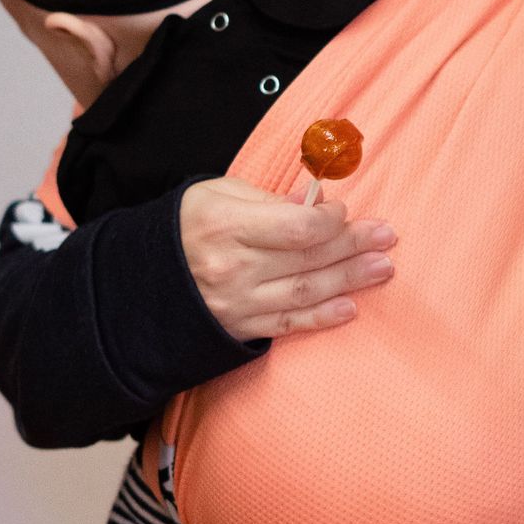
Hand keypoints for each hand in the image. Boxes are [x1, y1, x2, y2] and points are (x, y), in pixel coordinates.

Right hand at [178, 176, 396, 341]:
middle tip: (386, 238)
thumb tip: (312, 199)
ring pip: (305, 291)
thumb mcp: (216, 195)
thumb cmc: (184, 226)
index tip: (343, 211)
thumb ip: (267, 199)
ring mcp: (236, 302)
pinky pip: (287, 323)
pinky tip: (351, 308)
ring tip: (382, 268)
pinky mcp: (238, 327)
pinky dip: (321, 318)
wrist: (138, 279)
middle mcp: (233, 267)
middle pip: (308, 258)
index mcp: (226, 225)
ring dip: (349, 280)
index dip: (330, 219)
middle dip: (353, 246)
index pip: (297, 226)